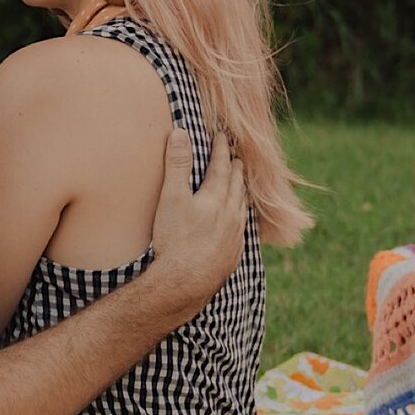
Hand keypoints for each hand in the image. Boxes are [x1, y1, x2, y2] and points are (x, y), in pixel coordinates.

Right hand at [144, 128, 248, 320]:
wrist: (186, 282)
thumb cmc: (176, 239)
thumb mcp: (171, 197)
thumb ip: (177, 164)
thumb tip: (180, 133)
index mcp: (217, 198)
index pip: (221, 167)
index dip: (220, 150)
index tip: (222, 136)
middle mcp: (231, 214)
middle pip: (237, 186)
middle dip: (236, 170)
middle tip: (237, 158)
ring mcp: (234, 235)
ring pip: (242, 207)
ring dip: (241, 193)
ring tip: (241, 186)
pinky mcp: (232, 254)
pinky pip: (242, 230)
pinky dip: (241, 218)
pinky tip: (238, 223)